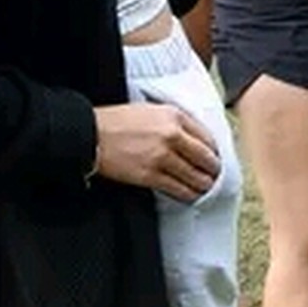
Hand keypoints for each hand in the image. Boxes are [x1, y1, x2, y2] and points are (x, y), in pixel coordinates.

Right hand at [92, 102, 219, 200]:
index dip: (214, 151)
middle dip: (213, 170)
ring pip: (194, 176)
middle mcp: (172, 135)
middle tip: (216, 176)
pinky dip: (188, 194)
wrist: (91, 134)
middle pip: (204, 158)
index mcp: (174, 116)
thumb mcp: (151, 110)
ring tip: (207, 189)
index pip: (207, 136)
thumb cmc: (117, 121)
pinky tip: (192, 196)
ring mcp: (161, 157)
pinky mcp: (149, 175)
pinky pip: (176, 188)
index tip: (216, 157)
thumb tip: (192, 138)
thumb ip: (174, 121)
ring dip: (204, 185)